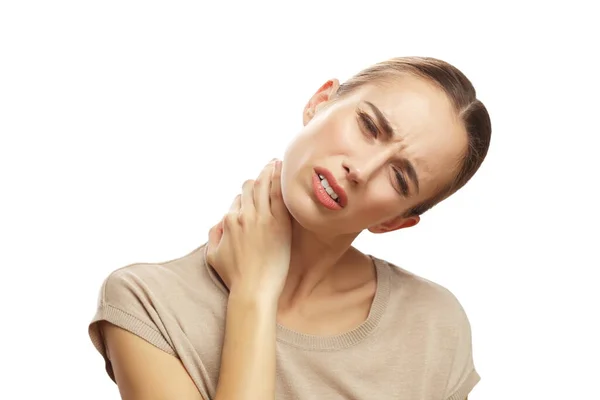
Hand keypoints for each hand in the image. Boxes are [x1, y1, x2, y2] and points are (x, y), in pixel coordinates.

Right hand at [206, 159, 291, 299]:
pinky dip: (280, 180)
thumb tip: (219, 223)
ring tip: (277, 163)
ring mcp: (261, 218)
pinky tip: (285, 170)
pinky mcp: (278, 223)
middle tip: (270, 166)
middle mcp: (243, 216)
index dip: (246, 195)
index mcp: (228, 222)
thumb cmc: (235, 277)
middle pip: (250, 188)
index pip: (237, 200)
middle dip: (259, 176)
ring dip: (270, 171)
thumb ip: (214, 235)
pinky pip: (279, 195)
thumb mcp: (213, 256)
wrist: (253, 290)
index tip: (255, 191)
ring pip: (264, 186)